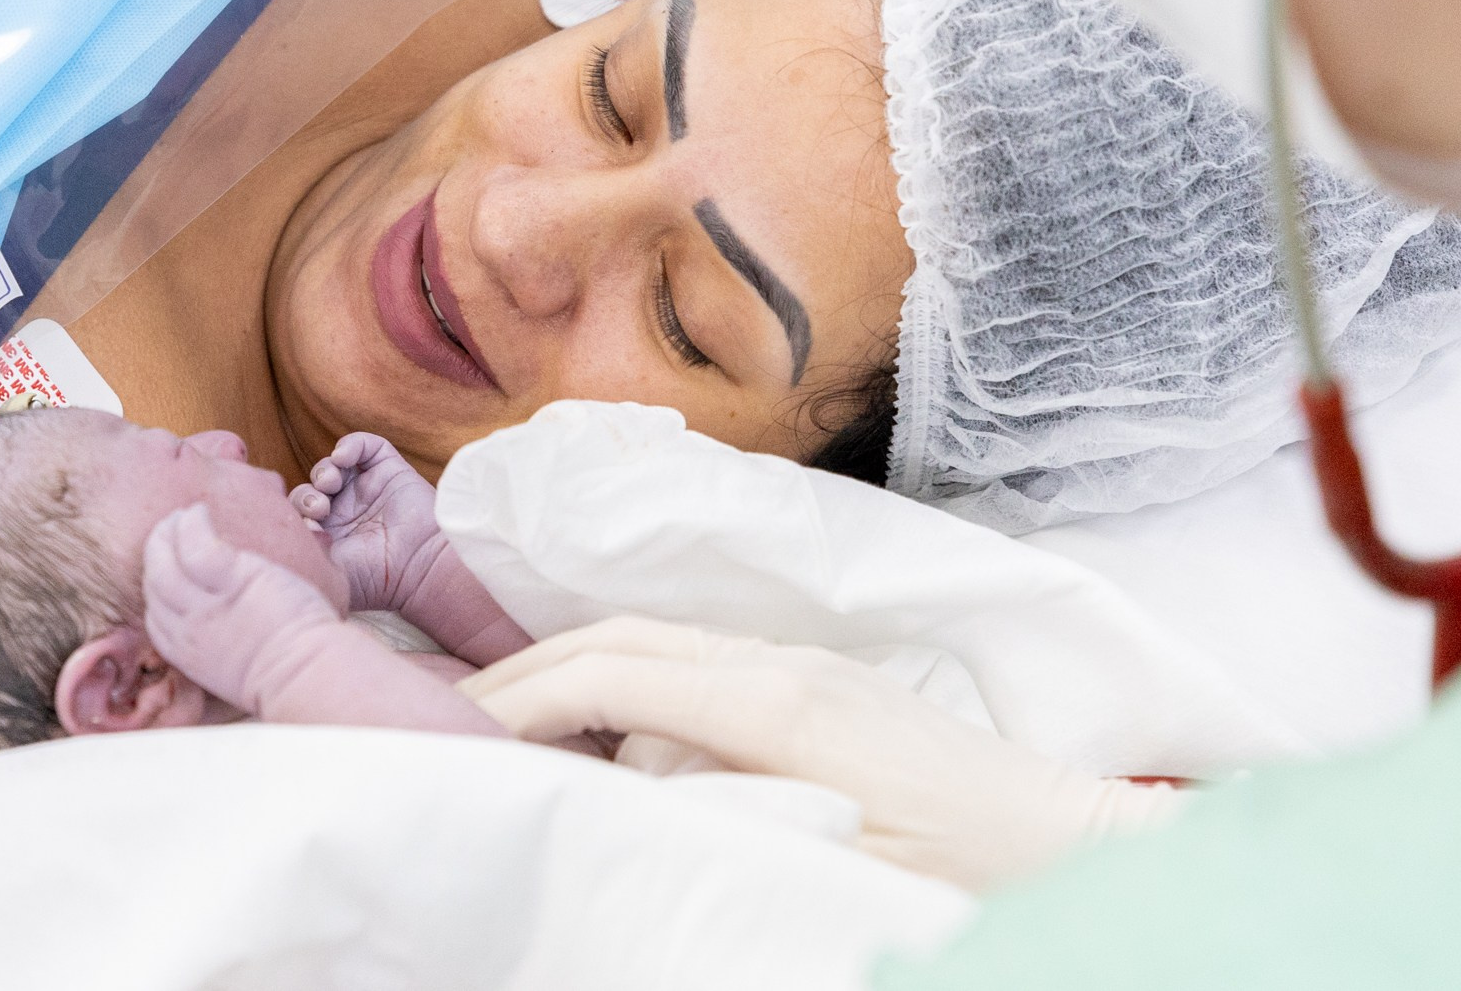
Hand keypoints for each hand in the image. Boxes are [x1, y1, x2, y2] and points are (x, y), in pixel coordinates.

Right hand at [142, 504, 340, 716]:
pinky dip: (192, 524)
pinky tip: (200, 511)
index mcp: (186, 651)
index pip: (154, 610)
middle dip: (155, 551)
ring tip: (180, 515)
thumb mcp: (233, 667)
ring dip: (167, 533)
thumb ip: (218, 641)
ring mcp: (207, 605)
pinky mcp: (234, 580)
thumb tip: (223, 620)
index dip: (157, 581)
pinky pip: (197, 545)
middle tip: (166, 529)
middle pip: (154, 581)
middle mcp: (188, 628)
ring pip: (165, 562)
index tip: (169, 563)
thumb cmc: (286, 672)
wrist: (306, 675)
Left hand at [290, 433, 442, 614]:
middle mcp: (345, 511)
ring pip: (330, 466)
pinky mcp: (387, 471)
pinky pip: (363, 445)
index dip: (293, 513)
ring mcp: (366, 490)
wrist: (417, 568)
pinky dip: (349, 445)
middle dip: (307, 495)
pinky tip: (343, 458)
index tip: (306, 527)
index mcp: (329, 535)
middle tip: (319, 508)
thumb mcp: (326, 569)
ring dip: (323, 471)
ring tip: (330, 484)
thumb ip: (302, 546)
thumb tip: (286, 527)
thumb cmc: (372, 579)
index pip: (297, 513)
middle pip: (309, 489)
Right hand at [460, 617, 1182, 889]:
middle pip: (616, 639)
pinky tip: (596, 730)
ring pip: (648, 642)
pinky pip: (687, 662)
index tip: (449, 738)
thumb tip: (610, 801)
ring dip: (566, 672)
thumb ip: (719, 827)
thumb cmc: (964, 875)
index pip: (610, 673)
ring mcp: (798, 664)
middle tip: (443, 723)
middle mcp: (778, 662)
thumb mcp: (838, 873)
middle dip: (522, 673)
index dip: (518, 701)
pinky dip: (618, 683)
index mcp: (776, 704)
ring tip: (499, 726)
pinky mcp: (814, 682)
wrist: (1069, 844)